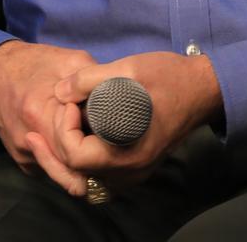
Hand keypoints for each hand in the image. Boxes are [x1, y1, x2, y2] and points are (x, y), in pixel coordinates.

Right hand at [0, 39, 96, 194]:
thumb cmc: (34, 63)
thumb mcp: (70, 61)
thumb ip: (93, 81)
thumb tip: (119, 100)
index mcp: (40, 114)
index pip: (76, 148)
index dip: (96, 140)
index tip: (105, 122)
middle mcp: (29, 141)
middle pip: (71, 171)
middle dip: (94, 161)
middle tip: (109, 142)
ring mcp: (24, 156)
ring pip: (63, 175)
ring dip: (82, 165)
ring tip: (97, 144)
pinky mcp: (23, 162)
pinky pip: (53, 170)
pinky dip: (68, 163)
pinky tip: (78, 143)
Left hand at [26, 50, 222, 193]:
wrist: (202, 88)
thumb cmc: (168, 77)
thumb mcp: (128, 69)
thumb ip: (88, 80)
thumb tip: (58, 92)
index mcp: (127, 152)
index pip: (76, 156)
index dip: (64, 128)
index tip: (70, 100)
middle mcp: (129, 172)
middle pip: (77, 173)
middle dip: (56, 145)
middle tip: (43, 122)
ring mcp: (134, 172)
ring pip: (86, 178)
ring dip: (66, 155)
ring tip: (52, 131)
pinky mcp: (136, 164)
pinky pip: (100, 172)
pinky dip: (83, 158)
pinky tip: (77, 134)